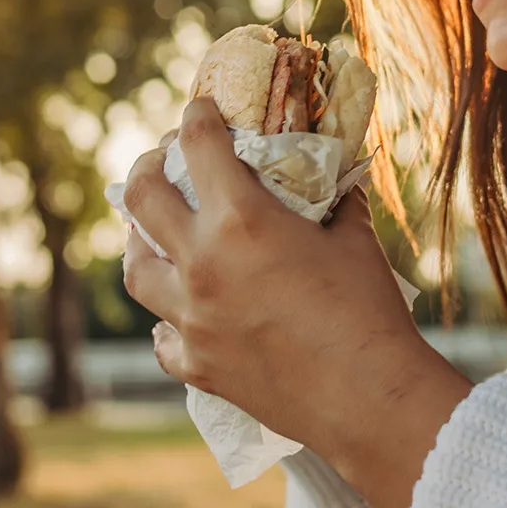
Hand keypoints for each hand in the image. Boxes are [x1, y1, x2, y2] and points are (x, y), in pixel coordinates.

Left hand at [121, 98, 469, 507]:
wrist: (369, 397)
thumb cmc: (368, 309)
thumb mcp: (354, 238)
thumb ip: (335, 201)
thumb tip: (337, 177)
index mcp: (240, 220)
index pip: (200, 146)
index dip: (196, 118)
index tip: (199, 110)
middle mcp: (201, 264)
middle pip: (141, 200)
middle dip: (146, 169)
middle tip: (159, 162)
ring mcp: (192, 319)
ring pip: (137, 270)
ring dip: (141, 243)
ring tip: (152, 233)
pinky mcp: (197, 366)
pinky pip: (162, 339)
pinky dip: (166, 322)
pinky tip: (177, 315)